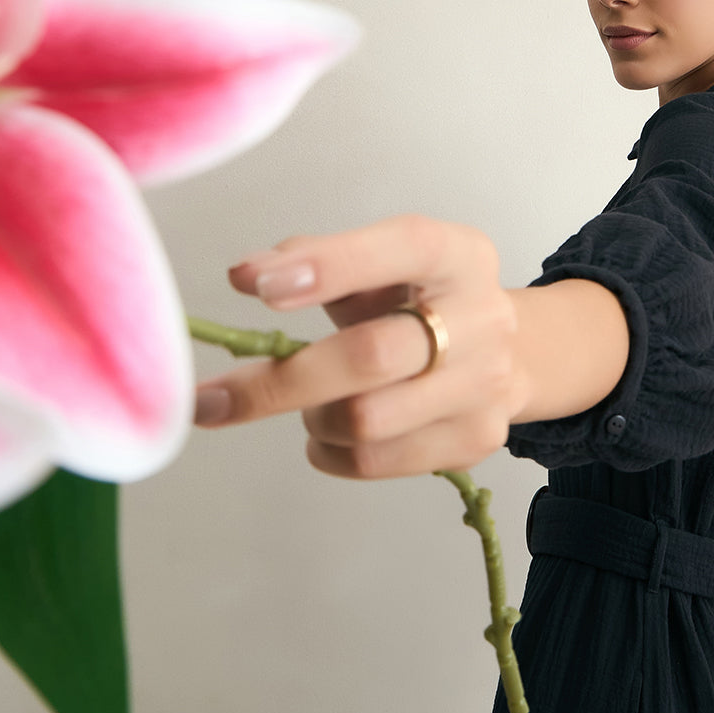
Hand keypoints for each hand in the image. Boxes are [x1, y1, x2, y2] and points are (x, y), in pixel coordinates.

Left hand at [193, 214, 524, 478]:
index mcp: (456, 255)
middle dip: (280, 382)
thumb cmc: (417, 302)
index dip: (325, 268)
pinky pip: (374, 462)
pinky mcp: (473, 440)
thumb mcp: (379, 264)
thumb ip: (316, 260)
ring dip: (314, 419)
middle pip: (369, 358)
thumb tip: (246, 276)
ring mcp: (483, 385)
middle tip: (212, 400)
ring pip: (365, 422)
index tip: (255, 286)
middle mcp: (481, 318)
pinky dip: (330, 453)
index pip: (398, 251)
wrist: (501, 354)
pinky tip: (331, 434)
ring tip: (312, 404)